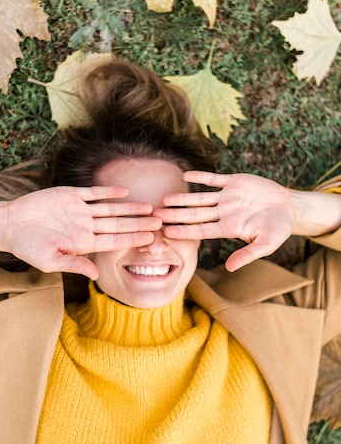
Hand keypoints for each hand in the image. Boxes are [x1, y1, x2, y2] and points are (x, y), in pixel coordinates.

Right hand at [0, 186, 161, 278]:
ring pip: (110, 208)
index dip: (133, 239)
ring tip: (150, 207)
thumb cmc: (27, 246)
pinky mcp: (70, 195)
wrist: (9, 224)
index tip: (152, 239)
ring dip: (130, 208)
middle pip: (118, 224)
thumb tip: (96, 274)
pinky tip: (125, 191)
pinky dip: (108, 191)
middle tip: (161, 221)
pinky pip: (93, 193)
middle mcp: (85, 226)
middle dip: (139, 224)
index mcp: (83, 243)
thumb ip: (74, 264)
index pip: (114, 241)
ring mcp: (79, 210)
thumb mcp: (49, 260)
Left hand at [153, 171, 293, 271]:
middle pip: (194, 215)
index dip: (184, 231)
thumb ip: (247, 254)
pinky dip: (201, 177)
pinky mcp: (234, 182)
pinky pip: (214, 180)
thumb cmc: (279, 229)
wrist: (289, 208)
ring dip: (183, 198)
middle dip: (175, 216)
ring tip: (165, 199)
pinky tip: (186, 175)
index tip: (167, 233)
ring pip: (200, 198)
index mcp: (229, 228)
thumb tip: (229, 268)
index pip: (201, 231)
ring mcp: (227, 197)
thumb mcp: (266, 244)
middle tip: (155, 216)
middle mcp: (224, 213)